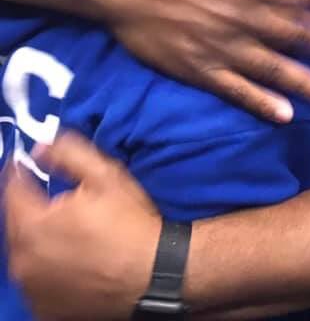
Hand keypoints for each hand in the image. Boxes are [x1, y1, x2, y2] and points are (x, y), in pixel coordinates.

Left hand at [4, 132, 159, 320]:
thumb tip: (40, 147)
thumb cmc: (131, 222)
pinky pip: (34, 279)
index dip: (18, 173)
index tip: (24, 164)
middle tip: (49, 199)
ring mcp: (32, 289)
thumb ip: (68, 154)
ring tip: (61, 229)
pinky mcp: (44, 309)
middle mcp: (24, 261)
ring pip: (21, 253)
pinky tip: (66, 258)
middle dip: (26, 206)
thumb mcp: (106, 175)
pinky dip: (43, 266)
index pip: (11, 191)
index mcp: (34, 225)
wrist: (153, 273)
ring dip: (33, 238)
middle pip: (13, 224)